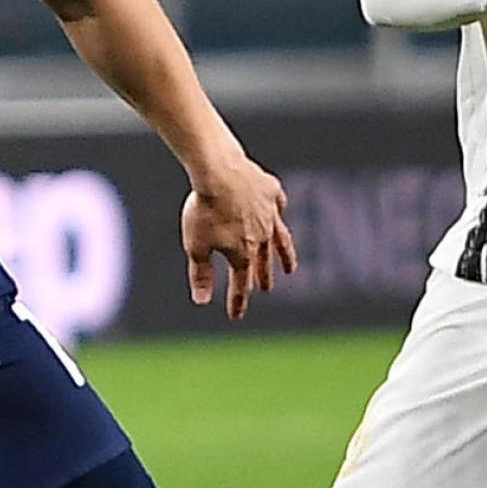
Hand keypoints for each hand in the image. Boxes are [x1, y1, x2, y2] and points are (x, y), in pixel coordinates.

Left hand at [183, 151, 296, 319]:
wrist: (220, 171)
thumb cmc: (205, 209)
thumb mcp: (195, 245)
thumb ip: (201, 274)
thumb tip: (202, 302)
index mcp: (243, 252)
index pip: (242, 283)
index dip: (238, 301)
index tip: (236, 316)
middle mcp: (262, 236)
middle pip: (263, 262)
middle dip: (263, 278)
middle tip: (266, 289)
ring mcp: (269, 213)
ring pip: (279, 238)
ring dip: (285, 254)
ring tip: (290, 268)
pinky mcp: (270, 191)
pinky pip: (278, 203)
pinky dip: (279, 210)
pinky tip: (280, 212)